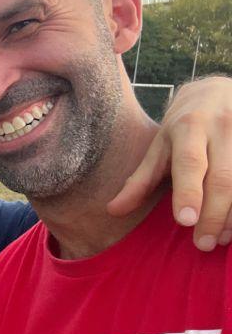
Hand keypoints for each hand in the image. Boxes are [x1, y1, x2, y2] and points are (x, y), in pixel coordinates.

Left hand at [108, 76, 231, 249]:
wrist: (218, 90)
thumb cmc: (183, 125)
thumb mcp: (159, 146)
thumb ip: (140, 180)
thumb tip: (112, 211)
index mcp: (189, 127)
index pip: (189, 163)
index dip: (189, 192)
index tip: (185, 221)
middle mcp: (221, 128)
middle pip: (222, 177)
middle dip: (213, 214)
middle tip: (202, 243)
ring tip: (220, 239)